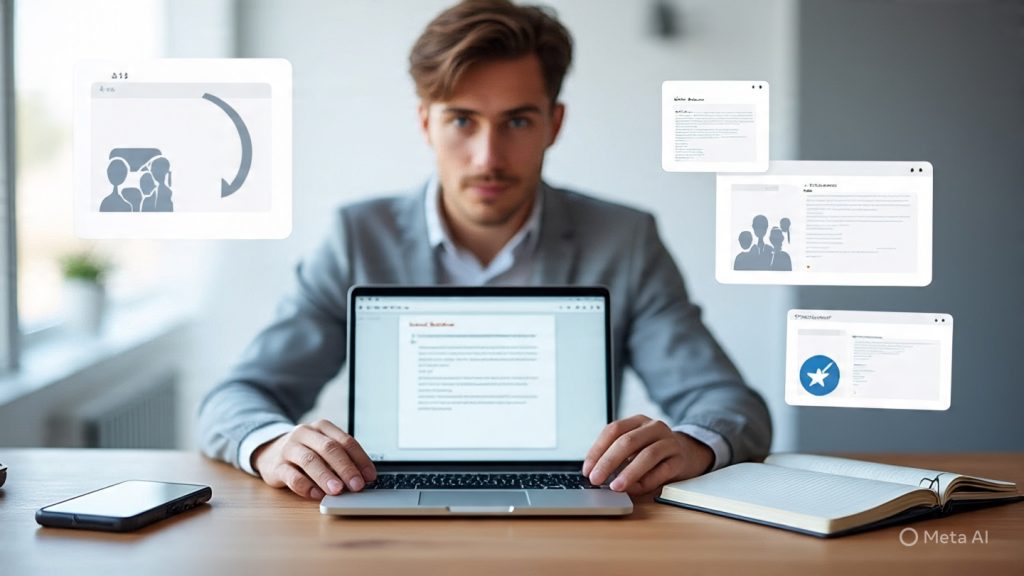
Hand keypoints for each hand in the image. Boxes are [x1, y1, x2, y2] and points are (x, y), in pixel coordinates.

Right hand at [252, 419, 376, 499]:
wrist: (269, 452)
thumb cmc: (305, 452)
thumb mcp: (323, 449)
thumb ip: (341, 459)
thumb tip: (363, 478)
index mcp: (322, 427)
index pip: (346, 441)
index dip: (360, 459)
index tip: (370, 476)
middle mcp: (305, 434)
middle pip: (329, 449)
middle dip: (346, 468)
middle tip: (357, 485)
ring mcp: (289, 448)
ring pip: (310, 460)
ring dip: (326, 476)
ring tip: (338, 490)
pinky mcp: (276, 466)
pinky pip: (292, 476)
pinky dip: (306, 486)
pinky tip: (317, 495)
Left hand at [582, 414, 713, 494]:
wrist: (689, 452)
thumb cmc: (653, 450)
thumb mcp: (635, 446)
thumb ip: (618, 455)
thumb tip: (595, 474)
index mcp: (637, 421)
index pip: (613, 430)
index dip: (597, 450)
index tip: (587, 469)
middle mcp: (654, 427)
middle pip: (627, 441)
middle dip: (608, 462)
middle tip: (596, 479)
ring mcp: (669, 442)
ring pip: (646, 455)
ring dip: (628, 473)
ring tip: (615, 487)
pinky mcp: (680, 459)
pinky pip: (663, 471)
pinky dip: (648, 481)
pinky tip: (636, 489)